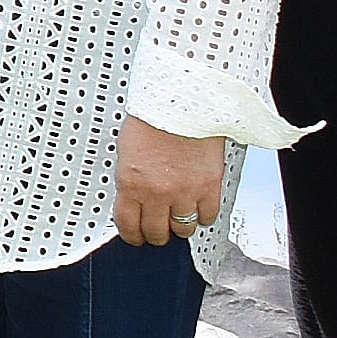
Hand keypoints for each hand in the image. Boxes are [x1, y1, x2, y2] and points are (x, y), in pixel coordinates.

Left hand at [113, 118, 224, 246]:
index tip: (136, 236)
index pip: (128, 225)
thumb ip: (130, 178)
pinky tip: (199, 208)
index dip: (132, 235)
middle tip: (159, 230)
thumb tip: (132, 198)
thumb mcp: (127, 150)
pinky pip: (208, 217)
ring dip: (180, 226)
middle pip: (156, 233)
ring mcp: (185, 192)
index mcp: (130, 182)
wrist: (183, 101)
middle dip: (156, 234)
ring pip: (183, 229)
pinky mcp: (209, 187)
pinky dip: (203, 216)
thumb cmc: (154, 118)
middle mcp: (156, 192)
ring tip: (179, 218)